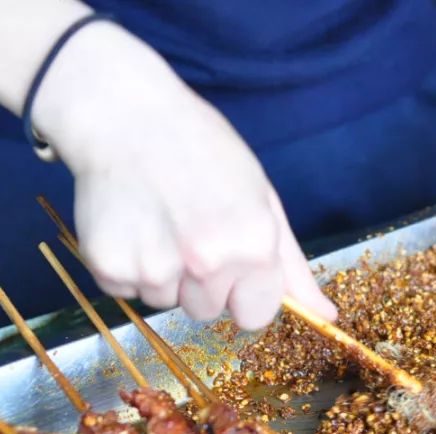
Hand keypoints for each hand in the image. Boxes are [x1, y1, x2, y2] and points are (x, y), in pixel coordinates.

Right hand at [32, 22, 336, 329]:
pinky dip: (126, 265)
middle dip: (202, 282)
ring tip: (159, 220)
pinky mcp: (108, 266)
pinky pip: (125, 290)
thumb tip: (327, 315)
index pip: (254, 316)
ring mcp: (154, 268)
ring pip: (165, 301)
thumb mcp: (262, 199)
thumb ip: (292, 266)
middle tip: (189, 229)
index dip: (243, 291)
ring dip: (164, 273)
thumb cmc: (202, 151)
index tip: (231, 262)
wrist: (125, 115)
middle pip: (207, 312)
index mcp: (252, 246)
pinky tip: (131, 222)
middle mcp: (206, 263)